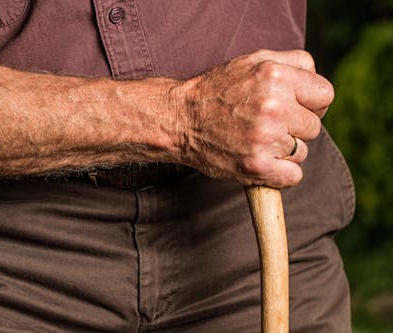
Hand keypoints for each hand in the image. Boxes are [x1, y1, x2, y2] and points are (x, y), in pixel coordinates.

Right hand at [172, 49, 333, 187]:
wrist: (179, 119)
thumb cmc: (216, 90)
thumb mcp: (252, 60)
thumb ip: (292, 62)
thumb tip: (317, 81)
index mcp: (276, 76)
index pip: (325, 96)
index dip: (311, 103)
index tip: (295, 109)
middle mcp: (273, 107)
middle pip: (314, 127)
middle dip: (294, 127)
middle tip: (267, 124)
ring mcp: (265, 139)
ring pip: (301, 152)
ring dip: (284, 150)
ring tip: (256, 140)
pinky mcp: (256, 166)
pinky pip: (293, 176)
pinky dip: (280, 173)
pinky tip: (261, 160)